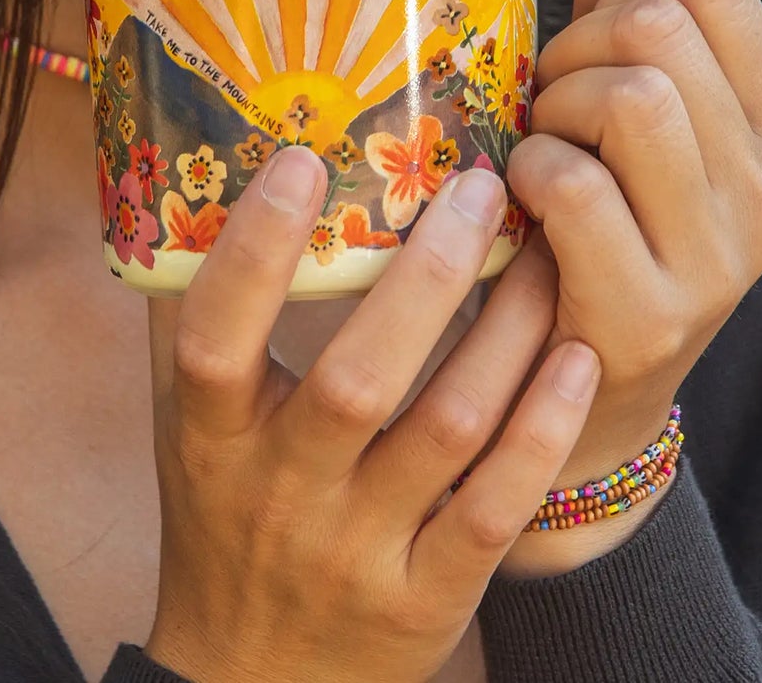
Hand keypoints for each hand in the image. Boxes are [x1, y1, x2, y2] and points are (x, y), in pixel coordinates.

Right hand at [143, 149, 601, 682]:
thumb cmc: (220, 519)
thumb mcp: (184, 430)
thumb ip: (185, 316)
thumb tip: (190, 179)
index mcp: (211, 441)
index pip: (215, 341)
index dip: (254, 251)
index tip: (301, 160)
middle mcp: (282, 495)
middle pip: (357, 382)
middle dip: (426, 277)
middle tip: (478, 187)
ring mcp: (359, 553)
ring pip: (447, 429)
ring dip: (505, 333)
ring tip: (544, 251)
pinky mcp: (430, 602)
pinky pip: (498, 509)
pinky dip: (543, 431)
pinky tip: (578, 358)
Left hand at [502, 0, 761, 574]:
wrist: (567, 388)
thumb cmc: (585, 209)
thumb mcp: (613, 82)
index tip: (594, 51)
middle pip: (660, 29)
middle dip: (575, 51)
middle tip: (549, 108)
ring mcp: (725, 255)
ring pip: (625, 95)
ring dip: (551, 112)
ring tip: (540, 153)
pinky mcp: (655, 309)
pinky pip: (568, 179)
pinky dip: (524, 176)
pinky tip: (522, 211)